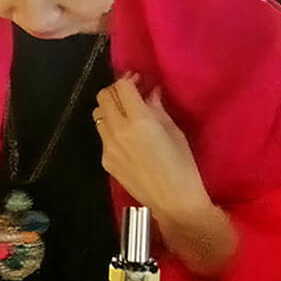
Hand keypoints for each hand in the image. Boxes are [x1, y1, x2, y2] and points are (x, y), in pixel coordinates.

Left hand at [93, 74, 211, 223]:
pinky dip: (111, 128)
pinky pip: (102, 135)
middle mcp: (117, 131)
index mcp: (138, 121)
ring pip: (98, 115)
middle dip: (115, 90)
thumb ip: (157, 108)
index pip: (121, 87)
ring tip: (126, 112)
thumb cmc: (182, 165)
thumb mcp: (174, 131)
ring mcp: (107, 147)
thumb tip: (149, 91)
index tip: (138, 80)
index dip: (128, 79)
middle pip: (103, 97)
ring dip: (109, 108)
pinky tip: (127, 136)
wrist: (172, 201)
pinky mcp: (105, 160)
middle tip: (130, 93)